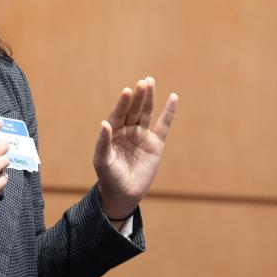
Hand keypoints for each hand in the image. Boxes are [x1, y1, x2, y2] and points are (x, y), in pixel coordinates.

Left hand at [93, 77, 177, 220]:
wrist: (124, 194)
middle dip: (137, 96)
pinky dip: (168, 112)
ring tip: (149, 82)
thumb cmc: (109, 177)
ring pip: (146, 113)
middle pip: (133, 110)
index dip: (122, 103)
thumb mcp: (102, 161)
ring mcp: (142, 136)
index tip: (127, 91)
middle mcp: (127, 130)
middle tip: (143, 82)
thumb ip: (103, 143)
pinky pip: (163, 126)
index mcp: (113, 132)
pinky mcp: (156, 144)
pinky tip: (173, 97)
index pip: (118, 114)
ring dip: (148, 98)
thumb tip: (104, 123)